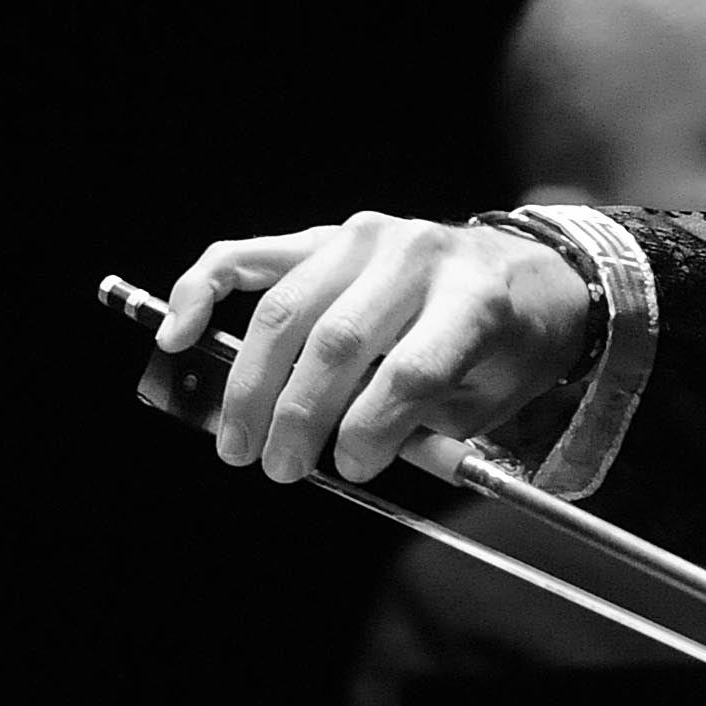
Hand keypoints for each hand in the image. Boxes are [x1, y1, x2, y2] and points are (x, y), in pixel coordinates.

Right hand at [157, 214, 593, 482]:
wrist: (528, 276)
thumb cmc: (507, 345)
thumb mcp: (489, 397)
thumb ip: (421, 423)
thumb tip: (342, 451)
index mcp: (474, 299)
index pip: (410, 370)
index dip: (372, 428)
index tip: (352, 469)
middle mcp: (416, 257)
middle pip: (338, 341)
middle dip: (299, 416)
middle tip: (278, 468)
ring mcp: (364, 239)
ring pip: (286, 311)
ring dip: (251, 384)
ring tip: (238, 441)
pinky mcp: (324, 236)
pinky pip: (247, 257)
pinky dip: (201, 292)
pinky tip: (177, 335)